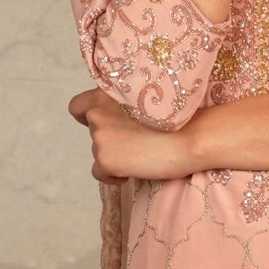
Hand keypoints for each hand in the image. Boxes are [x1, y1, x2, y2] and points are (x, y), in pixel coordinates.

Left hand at [67, 88, 197, 181]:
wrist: (191, 136)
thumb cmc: (180, 117)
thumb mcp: (147, 97)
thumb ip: (125, 103)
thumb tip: (120, 121)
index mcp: (107, 93)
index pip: (78, 106)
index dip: (89, 117)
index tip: (107, 124)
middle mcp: (97, 112)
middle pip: (92, 132)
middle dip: (110, 138)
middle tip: (135, 142)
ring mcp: (99, 136)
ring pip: (97, 152)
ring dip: (115, 155)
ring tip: (141, 154)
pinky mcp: (105, 159)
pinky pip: (99, 173)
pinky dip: (113, 175)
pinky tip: (133, 171)